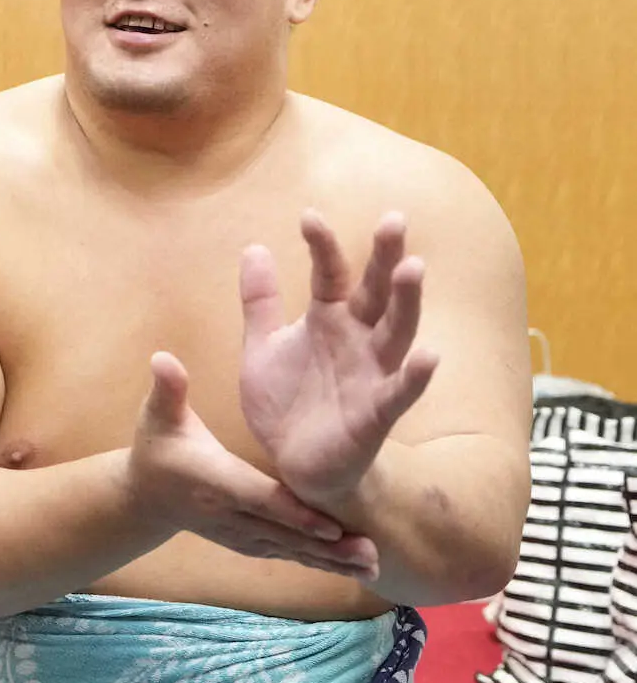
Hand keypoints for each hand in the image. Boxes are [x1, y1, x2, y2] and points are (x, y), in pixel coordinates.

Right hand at [128, 351, 379, 578]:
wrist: (144, 498)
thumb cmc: (156, 448)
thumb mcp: (158, 416)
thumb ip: (168, 389)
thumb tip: (162, 357)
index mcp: (215, 481)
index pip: (259, 499)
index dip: (294, 513)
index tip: (331, 525)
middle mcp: (231, 514)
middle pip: (284, 534)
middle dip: (327, 546)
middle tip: (371, 556)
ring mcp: (240, 533)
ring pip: (290, 550)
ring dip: (330, 561)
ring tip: (373, 567)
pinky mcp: (248, 542)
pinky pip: (285, 553)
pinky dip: (317, 561)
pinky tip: (351, 566)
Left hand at [239, 210, 438, 505]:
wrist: (293, 466)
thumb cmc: (287, 405)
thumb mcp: (262, 348)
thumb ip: (260, 302)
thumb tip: (254, 246)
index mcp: (329, 320)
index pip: (330, 274)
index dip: (322, 246)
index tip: (309, 216)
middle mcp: (357, 340)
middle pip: (376, 293)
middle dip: (385, 259)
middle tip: (393, 221)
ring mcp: (371, 375)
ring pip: (396, 332)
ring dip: (407, 302)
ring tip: (414, 268)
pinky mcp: (375, 414)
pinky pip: (399, 393)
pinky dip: (415, 376)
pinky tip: (430, 356)